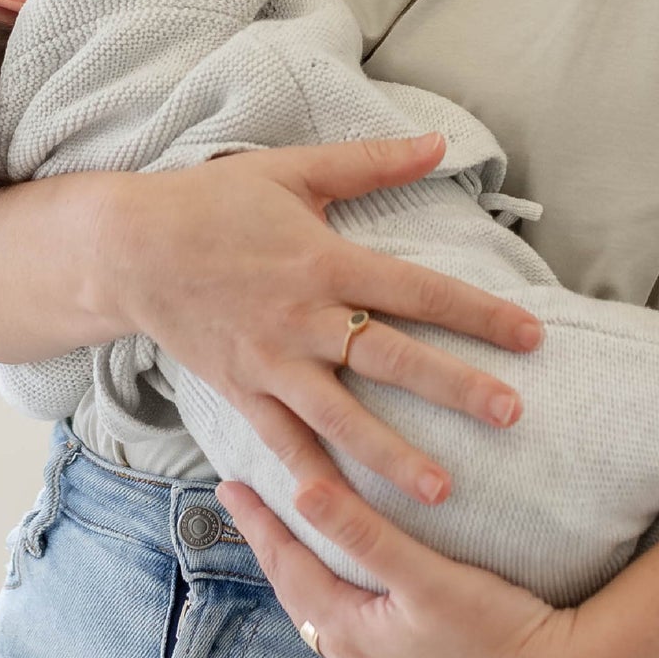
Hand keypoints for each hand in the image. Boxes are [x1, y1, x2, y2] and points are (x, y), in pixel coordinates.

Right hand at [97, 134, 544, 506]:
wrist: (127, 249)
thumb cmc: (212, 202)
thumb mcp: (293, 170)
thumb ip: (370, 162)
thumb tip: (438, 141)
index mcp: (325, 262)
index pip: (418, 291)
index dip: (478, 313)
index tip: (532, 335)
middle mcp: (304, 319)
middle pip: (391, 358)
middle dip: (454, 388)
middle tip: (512, 415)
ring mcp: (271, 363)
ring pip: (341, 418)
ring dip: (392, 456)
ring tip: (443, 492)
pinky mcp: (240, 392)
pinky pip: (282, 443)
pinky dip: (312, 480)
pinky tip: (343, 516)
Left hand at [216, 472, 588, 657]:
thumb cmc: (498, 628)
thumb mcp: (427, 576)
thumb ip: (364, 532)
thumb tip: (301, 490)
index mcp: (351, 638)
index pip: (288, 570)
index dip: (258, 525)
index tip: (227, 485)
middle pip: (305, 600)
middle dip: (281, 554)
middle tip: (258, 510)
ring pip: (336, 627)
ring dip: (319, 585)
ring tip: (307, 549)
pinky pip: (370, 648)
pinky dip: (357, 614)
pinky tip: (370, 604)